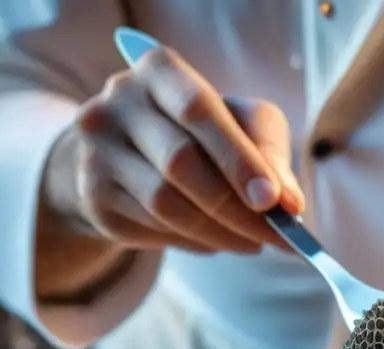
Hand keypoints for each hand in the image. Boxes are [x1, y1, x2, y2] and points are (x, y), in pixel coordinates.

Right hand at [42, 45, 303, 254]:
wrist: (126, 151)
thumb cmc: (199, 131)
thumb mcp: (240, 123)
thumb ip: (269, 154)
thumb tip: (290, 205)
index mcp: (159, 70)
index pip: (198, 110)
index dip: (237, 158)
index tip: (273, 201)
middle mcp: (118, 102)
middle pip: (180, 163)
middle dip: (236, 208)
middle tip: (278, 237)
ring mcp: (96, 150)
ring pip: (165, 204)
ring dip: (220, 233)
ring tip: (253, 243)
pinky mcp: (93, 196)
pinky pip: (152, 229)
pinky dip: (195, 241)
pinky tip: (216, 240)